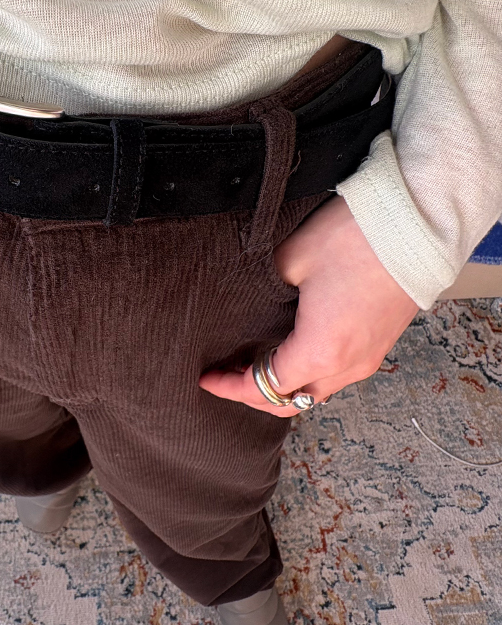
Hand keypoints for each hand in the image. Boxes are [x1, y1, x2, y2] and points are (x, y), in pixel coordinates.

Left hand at [198, 195, 419, 415]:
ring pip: (317, 390)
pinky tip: (290, 349)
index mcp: (320, 352)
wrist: (417, 223)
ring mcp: (368, 358)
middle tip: (227, 373)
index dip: (230, 387)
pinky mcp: (380, 344)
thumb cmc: (354, 238)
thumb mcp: (289, 260)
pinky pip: (338, 373)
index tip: (206, 377)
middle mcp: (346, 366)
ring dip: (284, 384)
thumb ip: (261, 292)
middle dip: (254, 394)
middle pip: (292, 401)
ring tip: (253, 360)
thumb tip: (248, 302)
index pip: (265, 389)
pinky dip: (309, 372)